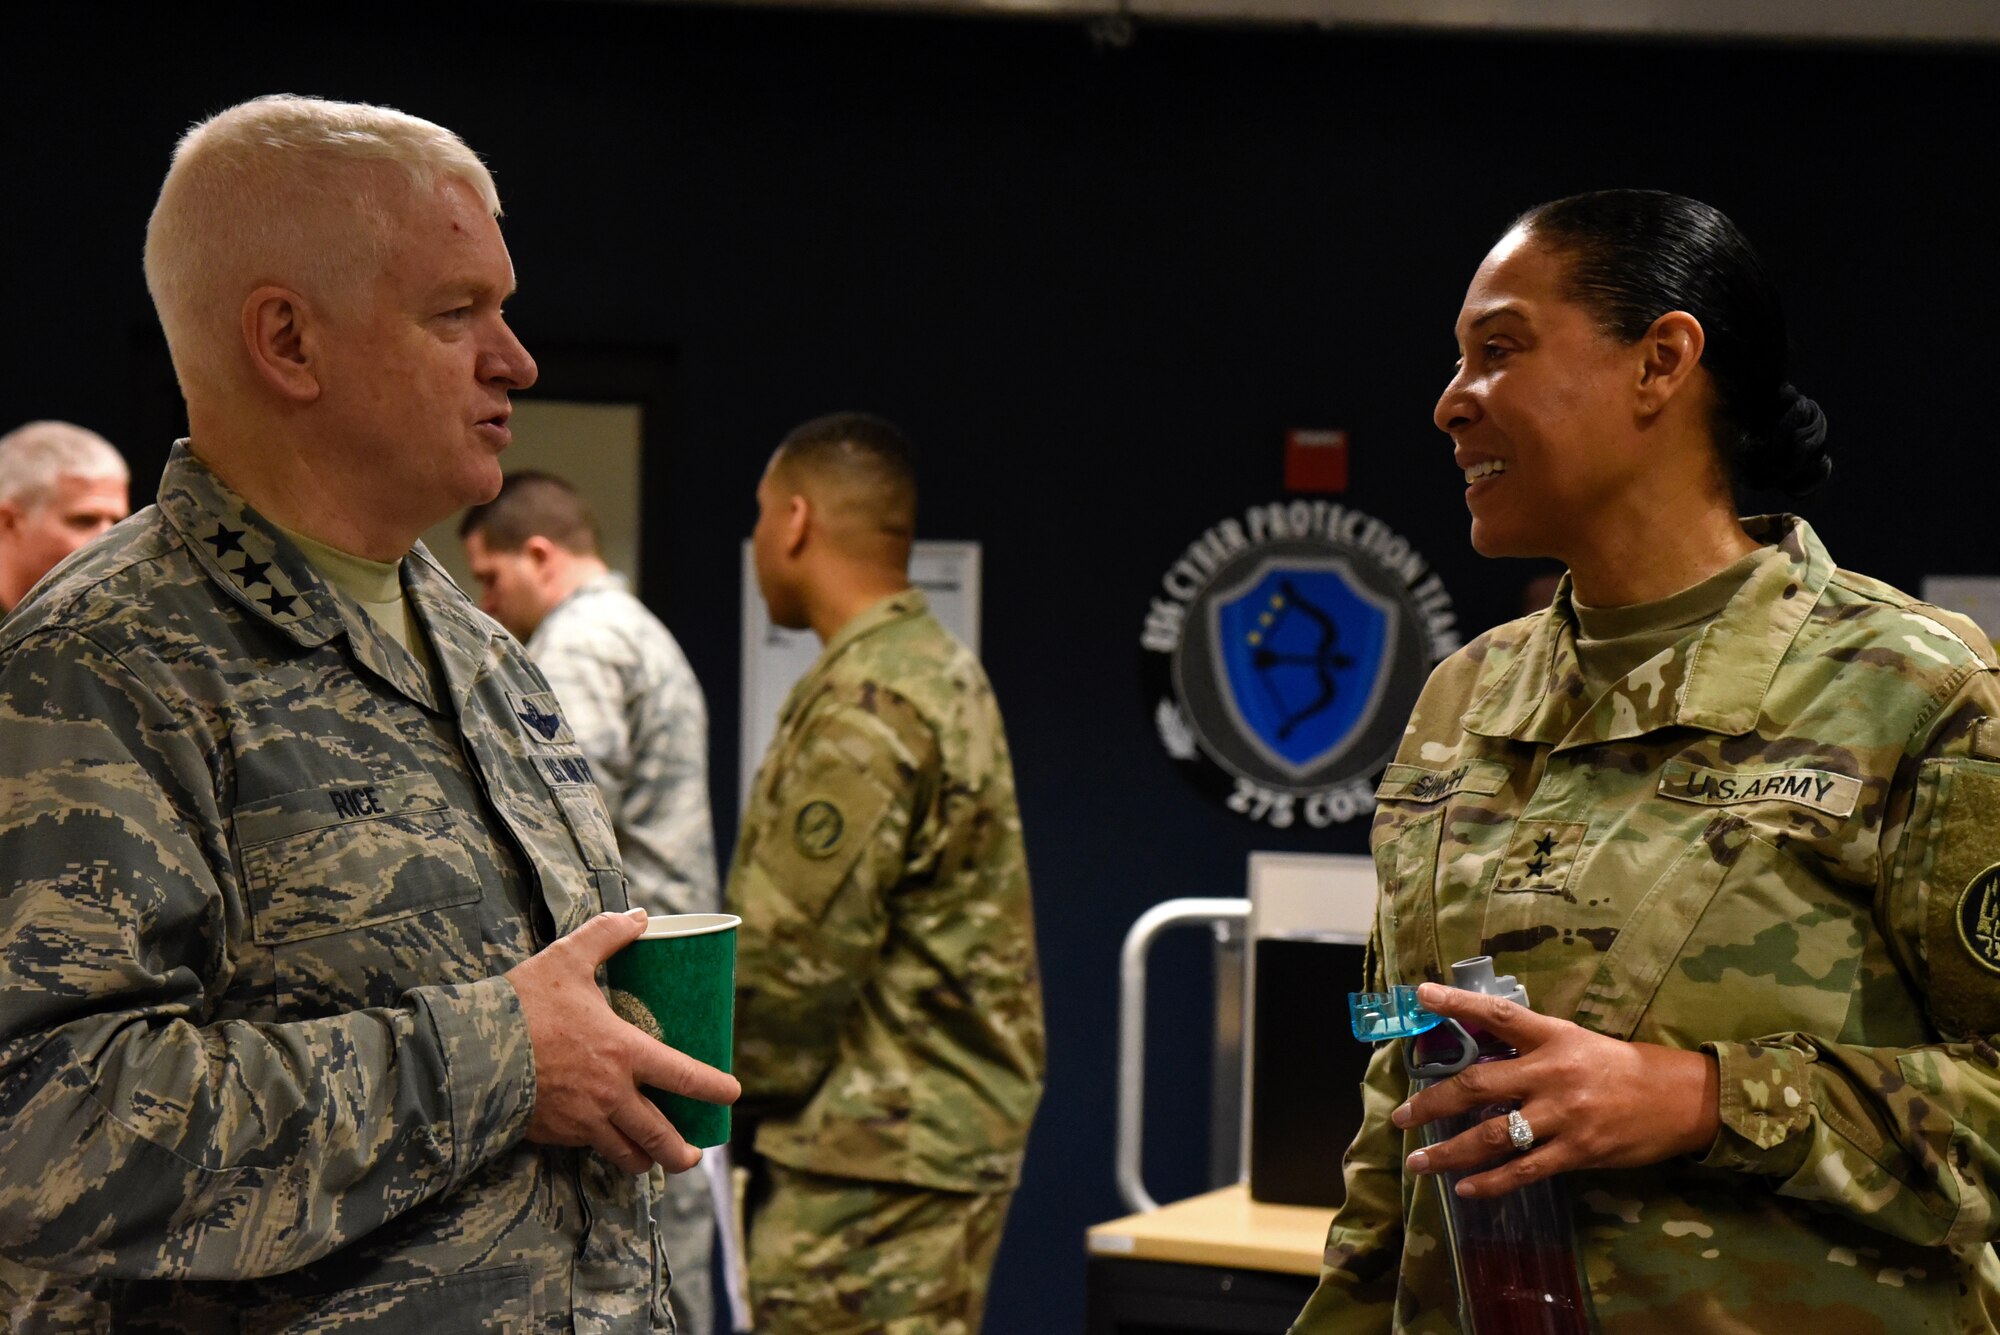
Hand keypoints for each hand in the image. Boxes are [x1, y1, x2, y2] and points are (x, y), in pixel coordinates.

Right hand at [506, 908, 740, 1174]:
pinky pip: (589, 1150)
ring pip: (626, 1154)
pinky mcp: (554, 1134)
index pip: (684, 1076)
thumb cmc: (522, 1004)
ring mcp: (583, 1120)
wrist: (468, 1051)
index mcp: (623, 1052)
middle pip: (660, 1135)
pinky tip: (607, 1147)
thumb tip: (638, 915)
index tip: (732, 1094)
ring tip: (655, 1160)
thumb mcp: (568, 959)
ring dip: (646, 1160)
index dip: (713, 1088)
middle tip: (694, 1155)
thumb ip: (606, 935)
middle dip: (682, 1151)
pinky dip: (605, 1153)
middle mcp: (610, 1094)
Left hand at [1392, 982, 1719, 1199]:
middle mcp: (1552, 1072)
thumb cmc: (1623, 1068)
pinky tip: (1464, 1189)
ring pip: (1493, 1134)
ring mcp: (1564, 1114)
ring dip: (1450, 1151)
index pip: (1497, 1013)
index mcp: (1552, 1036)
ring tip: (1418, 1163)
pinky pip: (1525, 1170)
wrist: (1681, 1099)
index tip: (1420, 994)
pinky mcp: (1578, 1151)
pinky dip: (1491, 1182)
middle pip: (1478, 1083)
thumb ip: (1531, 1049)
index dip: (1457, 1002)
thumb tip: (1480, 1055)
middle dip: (1432, 1102)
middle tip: (1400, 1116)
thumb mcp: (1577, 1042)